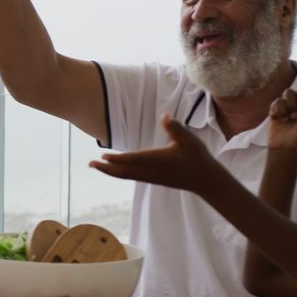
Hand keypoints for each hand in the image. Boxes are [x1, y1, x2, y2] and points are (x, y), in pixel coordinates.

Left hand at [89, 114, 220, 194]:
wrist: (205, 180)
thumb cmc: (197, 158)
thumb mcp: (189, 140)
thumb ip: (175, 128)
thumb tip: (164, 115)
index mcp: (160, 160)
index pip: (135, 160)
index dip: (119, 159)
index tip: (104, 155)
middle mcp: (153, 171)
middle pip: (125, 171)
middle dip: (107, 168)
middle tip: (90, 163)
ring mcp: (152, 178)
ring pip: (127, 176)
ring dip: (110, 171)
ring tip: (96, 165)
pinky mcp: (153, 180)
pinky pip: (132, 177)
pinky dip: (120, 173)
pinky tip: (113, 170)